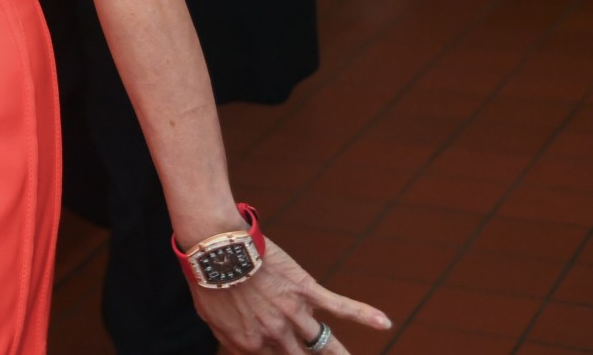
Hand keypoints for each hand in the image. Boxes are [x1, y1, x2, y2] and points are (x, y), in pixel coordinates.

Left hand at [191, 237, 388, 351]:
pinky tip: (384, 322)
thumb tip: (235, 350)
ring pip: (325, 346)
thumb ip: (229, 339)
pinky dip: (364, 314)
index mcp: (252, 344)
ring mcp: (294, 314)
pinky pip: (340, 306)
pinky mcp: (306, 291)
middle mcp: (277, 335)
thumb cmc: (208, 279)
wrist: (216, 248)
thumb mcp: (211, 318)